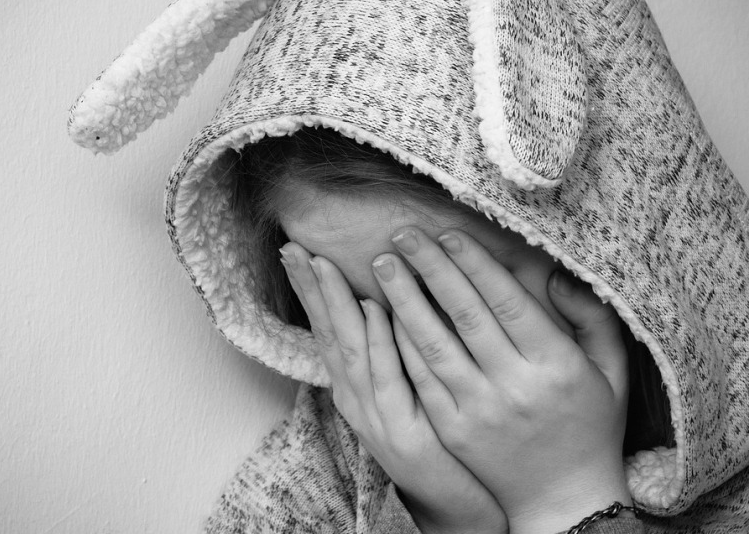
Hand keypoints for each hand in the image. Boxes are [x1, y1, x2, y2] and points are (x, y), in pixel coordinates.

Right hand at [279, 242, 507, 533]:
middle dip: (310, 290)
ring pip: (351, 351)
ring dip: (336, 306)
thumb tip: (387, 300)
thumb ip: (395, 348)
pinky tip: (373, 310)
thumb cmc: (437, 438)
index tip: (296, 252)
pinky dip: (379, 342)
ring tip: (323, 266)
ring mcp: (376, 417)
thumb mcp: (407, 388)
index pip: (327, 331)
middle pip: (328, 335)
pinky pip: (387, 378)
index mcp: (357, 388)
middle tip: (293, 249)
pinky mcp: (403, 433)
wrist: (455, 500)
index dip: (310, 292)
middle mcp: (357, 400)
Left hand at [376, 227, 630, 533]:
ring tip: (384, 265)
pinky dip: (402, 345)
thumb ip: (592, 318)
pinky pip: (422, 380)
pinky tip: (386, 316)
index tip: (448, 232)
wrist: (564, 500)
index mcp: (556, 365)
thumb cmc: (591, 426)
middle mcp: (515, 386)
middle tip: (403, 232)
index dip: (474, 264)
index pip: (507, 301)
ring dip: (405, 301)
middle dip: (431, 268)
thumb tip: (557, 274)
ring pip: (434, 345)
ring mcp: (479, 411)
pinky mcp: (453, 431)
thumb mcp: (611, 370)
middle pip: (465, 315)